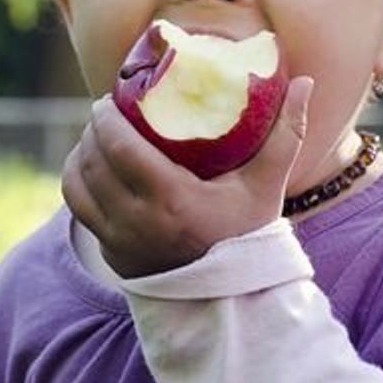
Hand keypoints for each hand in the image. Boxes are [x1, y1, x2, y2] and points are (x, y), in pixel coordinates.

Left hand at [62, 75, 313, 278]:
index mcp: (171, 200)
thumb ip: (287, 133)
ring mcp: (119, 242)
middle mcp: (138, 222)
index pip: (120, 148)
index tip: (107, 98)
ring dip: (79, 155)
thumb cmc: (249, 234)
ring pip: (78, 186)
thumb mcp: (268, 184)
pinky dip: (77, 184)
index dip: (105, 119)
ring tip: (93, 136)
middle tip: (102, 111)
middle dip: (92, 130)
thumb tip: (306, 82)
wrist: (232, 299)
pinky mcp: (111, 254)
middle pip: (94, 162)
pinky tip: (87, 168)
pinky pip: (79, 211)